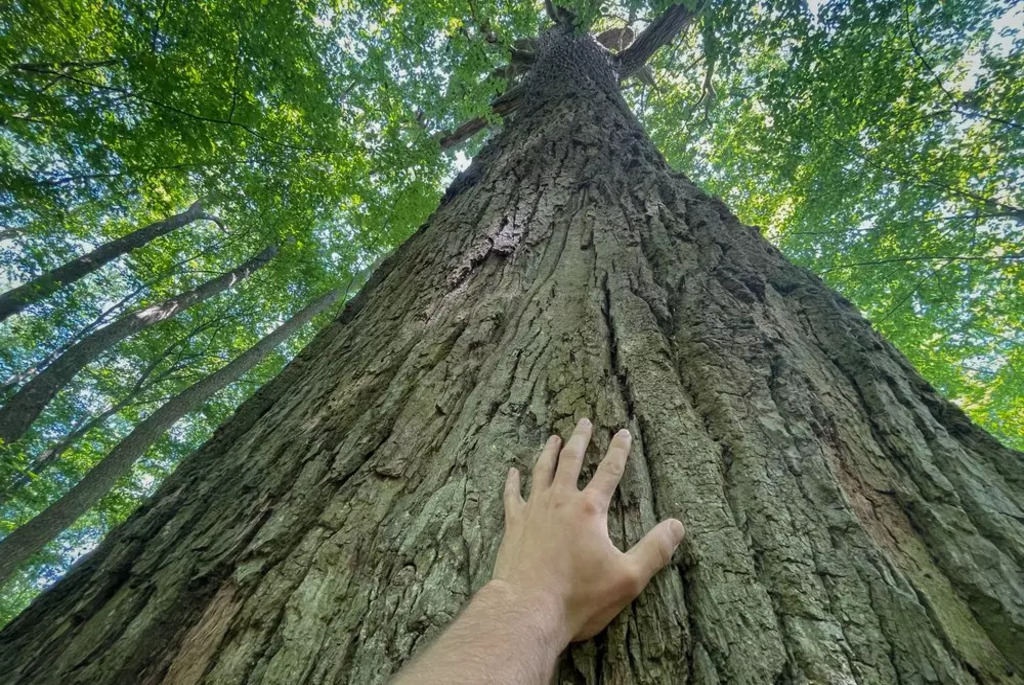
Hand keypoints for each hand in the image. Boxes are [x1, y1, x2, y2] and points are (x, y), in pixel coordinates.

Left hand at [491, 418, 685, 644]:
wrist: (527, 608)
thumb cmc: (579, 596)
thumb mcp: (628, 577)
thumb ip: (655, 549)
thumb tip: (677, 525)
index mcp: (589, 510)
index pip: (609, 471)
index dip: (619, 450)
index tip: (623, 432)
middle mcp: (560, 502)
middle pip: (571, 460)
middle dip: (580, 439)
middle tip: (584, 421)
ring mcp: (533, 511)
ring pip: (541, 471)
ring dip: (548, 452)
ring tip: (553, 437)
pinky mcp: (513, 526)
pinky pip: (512, 495)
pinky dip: (513, 481)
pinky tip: (513, 472)